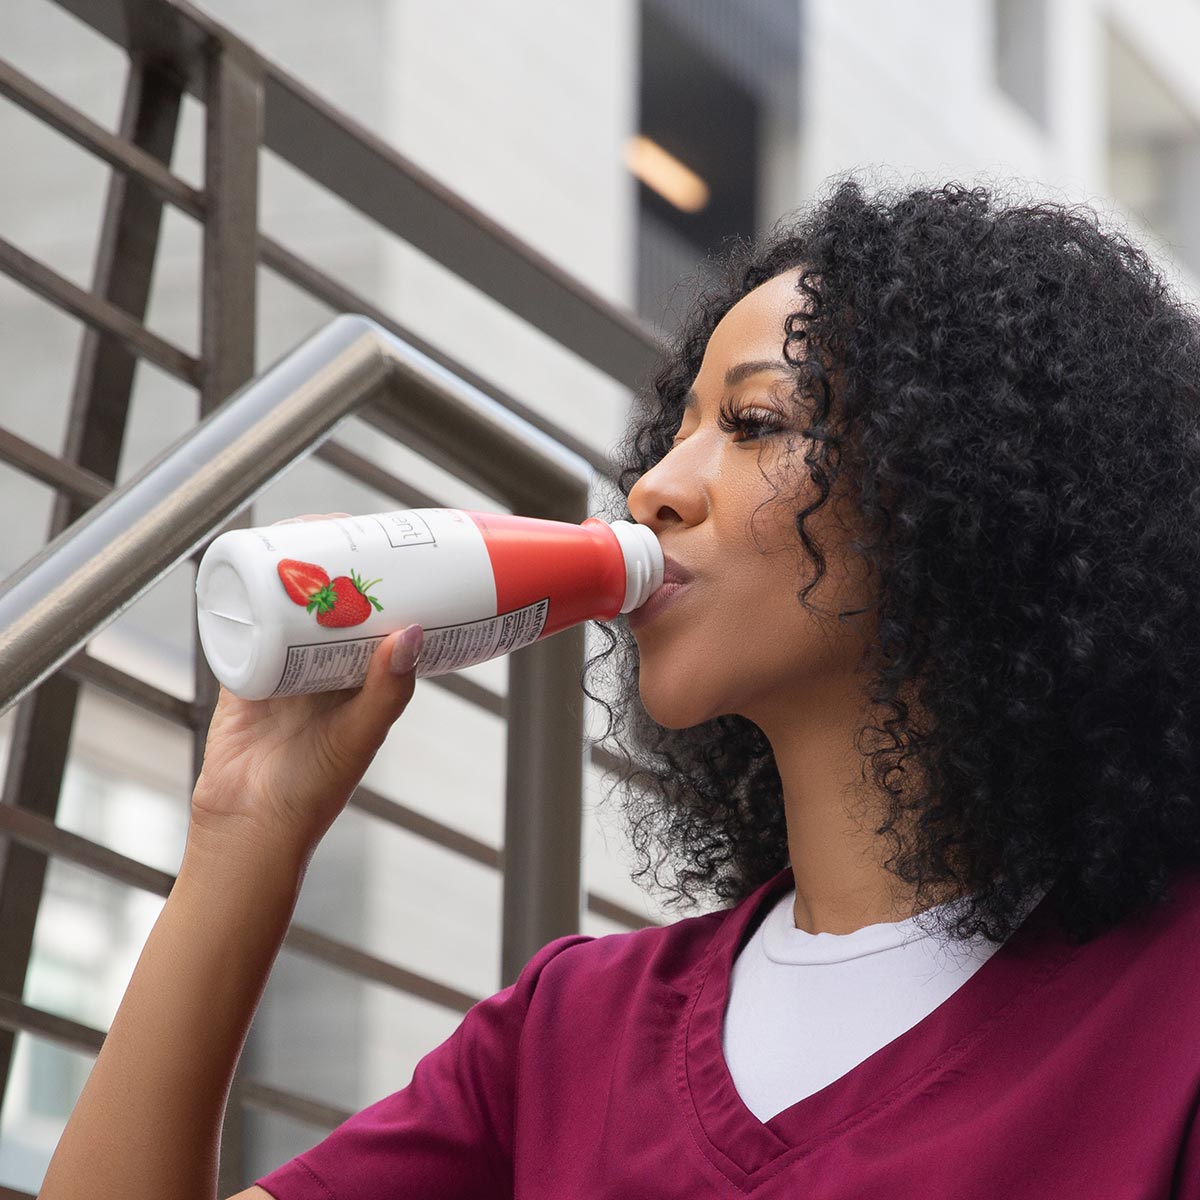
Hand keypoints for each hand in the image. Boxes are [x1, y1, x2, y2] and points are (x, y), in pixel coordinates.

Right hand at [189, 514, 421, 867]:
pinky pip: (244, 622)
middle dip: (339, 564)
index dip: (386, 581)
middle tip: (344, 528)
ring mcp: (284, 667)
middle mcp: (326, 669)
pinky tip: (252, 560)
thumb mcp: (360, 735)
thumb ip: (388, 691)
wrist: (248, 826)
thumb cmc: (314, 791)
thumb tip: (412, 631)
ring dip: (296, 571)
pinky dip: (248, 593)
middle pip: (335, 602)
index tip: (392, 544)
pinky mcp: (244, 672)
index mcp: (364, 681)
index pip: (380, 617)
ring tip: (302, 533)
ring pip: (291, 605)